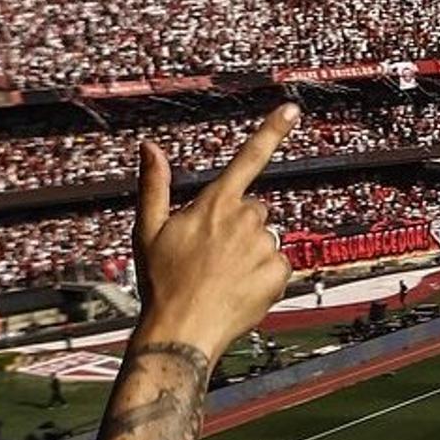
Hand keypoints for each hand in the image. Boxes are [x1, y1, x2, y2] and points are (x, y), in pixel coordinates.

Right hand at [132, 107, 298, 359]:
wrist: (181, 331)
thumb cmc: (161, 282)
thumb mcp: (147, 230)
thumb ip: (154, 186)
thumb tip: (150, 147)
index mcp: (214, 205)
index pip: (248, 159)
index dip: (272, 131)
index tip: (292, 108)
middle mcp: (244, 220)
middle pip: (254, 210)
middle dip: (239, 225)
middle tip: (211, 254)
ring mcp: (264, 246)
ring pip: (265, 239)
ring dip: (250, 253)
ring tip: (221, 277)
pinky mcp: (279, 272)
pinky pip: (278, 266)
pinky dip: (264, 277)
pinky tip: (239, 290)